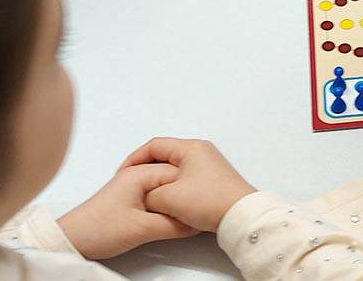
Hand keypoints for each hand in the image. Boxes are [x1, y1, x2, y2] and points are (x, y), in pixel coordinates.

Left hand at [57, 163, 196, 259]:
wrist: (73, 241)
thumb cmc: (97, 229)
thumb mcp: (142, 229)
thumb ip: (173, 225)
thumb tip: (195, 223)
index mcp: (140, 173)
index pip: (179, 174)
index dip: (192, 190)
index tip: (204, 205)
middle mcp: (137, 175)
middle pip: (173, 180)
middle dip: (185, 195)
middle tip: (198, 211)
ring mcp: (133, 187)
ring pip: (165, 191)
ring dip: (175, 203)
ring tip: (186, 217)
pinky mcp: (131, 201)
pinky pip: (156, 199)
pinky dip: (165, 208)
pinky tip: (170, 219)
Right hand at [121, 138, 255, 232]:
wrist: (241, 216)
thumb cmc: (209, 201)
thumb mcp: (170, 198)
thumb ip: (150, 194)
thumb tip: (146, 197)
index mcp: (190, 148)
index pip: (155, 145)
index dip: (134, 159)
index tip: (122, 174)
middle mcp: (201, 151)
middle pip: (165, 156)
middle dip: (147, 171)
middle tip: (132, 185)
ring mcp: (208, 165)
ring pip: (174, 170)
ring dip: (160, 182)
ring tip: (147, 196)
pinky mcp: (213, 180)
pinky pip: (185, 179)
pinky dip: (173, 188)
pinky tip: (167, 202)